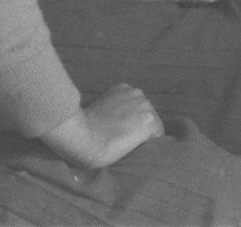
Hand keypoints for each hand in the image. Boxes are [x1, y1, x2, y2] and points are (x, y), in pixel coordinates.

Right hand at [40, 83, 162, 169]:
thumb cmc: (82, 129)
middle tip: (125, 141)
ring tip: (131, 147)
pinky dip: (151, 144)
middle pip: (145, 113)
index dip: (130, 122)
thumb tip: (114, 124)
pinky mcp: (150, 121)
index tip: (121, 133)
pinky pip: (158, 135)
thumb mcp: (97, 112)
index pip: (135, 107)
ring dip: (144, 135)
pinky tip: (138, 151)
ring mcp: (145, 106)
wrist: (83, 138)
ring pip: (152, 124)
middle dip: (137, 126)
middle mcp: (137, 93)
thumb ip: (110, 112)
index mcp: (122, 89)